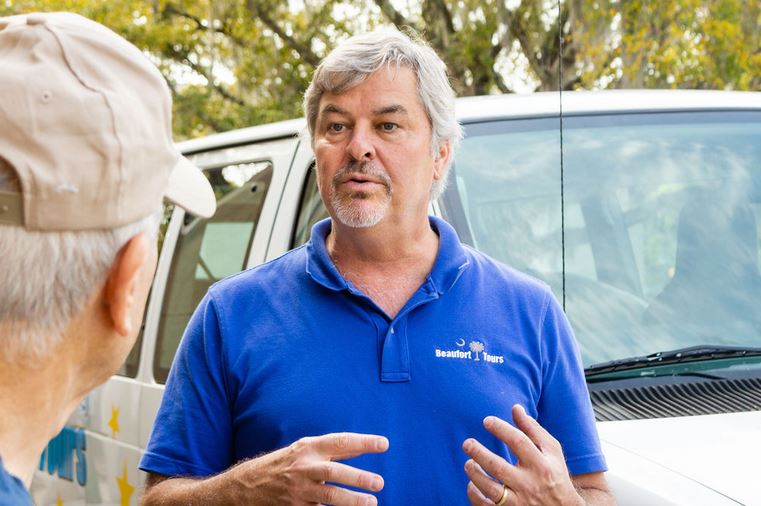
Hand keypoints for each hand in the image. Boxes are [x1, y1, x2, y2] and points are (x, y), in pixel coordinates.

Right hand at [232, 432, 388, 505]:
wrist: (247, 486)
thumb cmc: (284, 464)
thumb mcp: (306, 450)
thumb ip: (334, 451)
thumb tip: (363, 449)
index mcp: (308, 447)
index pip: (339, 442)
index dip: (362, 442)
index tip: (384, 443)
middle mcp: (303, 467)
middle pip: (333, 471)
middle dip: (357, 477)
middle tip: (379, 482)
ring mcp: (298, 490)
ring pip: (328, 496)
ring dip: (351, 501)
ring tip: (371, 504)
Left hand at [462, 405, 582, 505]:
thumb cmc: (555, 475)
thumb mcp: (552, 451)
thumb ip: (533, 429)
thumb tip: (515, 408)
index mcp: (541, 465)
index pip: (518, 442)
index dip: (501, 429)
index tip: (486, 421)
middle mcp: (530, 484)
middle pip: (499, 467)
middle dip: (479, 453)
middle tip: (467, 443)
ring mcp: (520, 502)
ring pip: (491, 490)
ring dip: (475, 474)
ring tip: (468, 463)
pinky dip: (475, 495)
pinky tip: (472, 484)